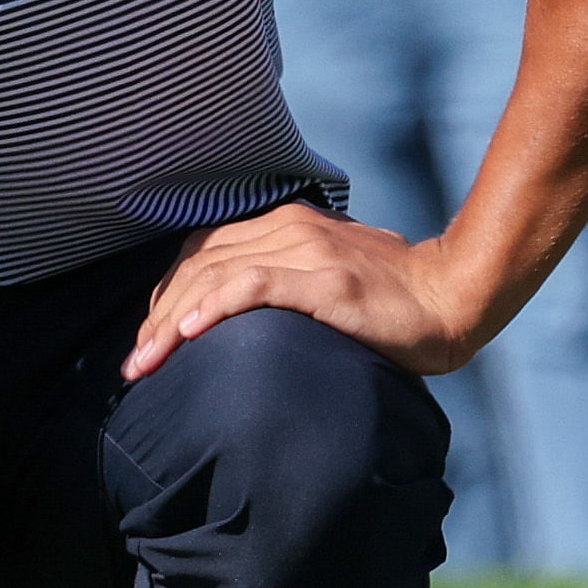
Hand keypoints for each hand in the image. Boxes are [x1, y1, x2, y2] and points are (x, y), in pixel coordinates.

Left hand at [126, 200, 489, 382]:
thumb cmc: (391, 298)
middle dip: (156, 316)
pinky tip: (189, 332)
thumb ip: (283, 279)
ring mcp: (307, 252)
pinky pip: (256, 286)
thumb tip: (234, 313)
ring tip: (146, 360)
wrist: (452, 294)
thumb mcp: (325, 275)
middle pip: (198, 265)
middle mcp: (288, 229)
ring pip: (215, 276)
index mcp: (284, 224)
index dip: (165, 294)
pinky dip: (216, 306)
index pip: (202, 253)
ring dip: (171, 321)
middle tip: (135, 363)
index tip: (147, 341)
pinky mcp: (326, 280)